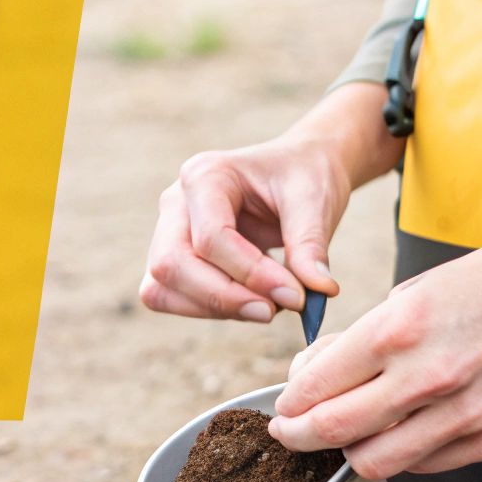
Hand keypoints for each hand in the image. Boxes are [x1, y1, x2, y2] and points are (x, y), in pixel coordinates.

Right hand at [140, 84, 401, 320]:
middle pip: (171, 265)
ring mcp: (169, 231)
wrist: (302, 170)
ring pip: (162, 288)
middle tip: (274, 311)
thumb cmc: (305, 176)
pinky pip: (169, 297)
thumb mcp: (316, 202)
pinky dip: (207, 310)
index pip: (211, 237)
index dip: (251, 274)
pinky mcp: (176, 259)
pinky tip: (250, 302)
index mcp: (206, 175)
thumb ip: (311, 246)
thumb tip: (320, 291)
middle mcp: (177, 202)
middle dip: (223, 297)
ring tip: (267, 306)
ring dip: (213, 308)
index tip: (296, 296)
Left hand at [271, 235, 481, 478]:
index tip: (282, 407)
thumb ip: (364, 336)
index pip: (316, 385)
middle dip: (298, 436)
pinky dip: (399, 455)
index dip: (288, 404)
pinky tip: (398, 433)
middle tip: (289, 433)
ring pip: (373, 462)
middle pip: (333, 431)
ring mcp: (463, 415)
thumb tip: (313, 371)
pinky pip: (422, 465)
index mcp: (399, 328)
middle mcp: (427, 376)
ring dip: (348, 452)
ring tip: (345, 436)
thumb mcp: (418, 289)